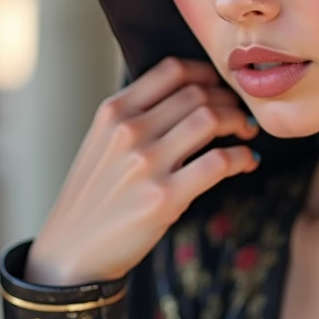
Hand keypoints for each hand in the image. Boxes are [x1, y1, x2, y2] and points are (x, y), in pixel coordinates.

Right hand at [26, 57, 258, 286]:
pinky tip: (246, 162)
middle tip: (239, 114)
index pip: (171, 70)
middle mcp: (128, 131)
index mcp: (113, 112)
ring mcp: (146, 163)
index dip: (207, 73)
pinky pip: (219, 162)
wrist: (73, 248)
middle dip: (228, 100)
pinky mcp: (164, 197)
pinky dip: (242, 157)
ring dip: (239, 122)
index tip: (220, 86)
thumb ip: (135, 117)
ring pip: (211, 119)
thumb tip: (189, 96)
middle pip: (197, 93)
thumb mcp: (101, 143)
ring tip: (245, 133)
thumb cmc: (94, 196)